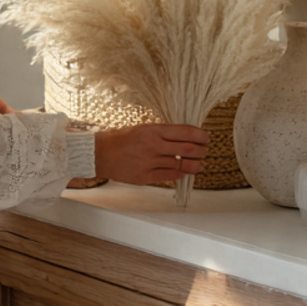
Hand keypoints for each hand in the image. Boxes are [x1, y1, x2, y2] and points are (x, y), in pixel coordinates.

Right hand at [93, 123, 209, 185]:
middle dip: (202, 150)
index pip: (185, 132)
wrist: (100, 154)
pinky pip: (170, 176)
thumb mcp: (142, 128)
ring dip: (195, 165)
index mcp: (153, 130)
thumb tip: (186, 136)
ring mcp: (149, 162)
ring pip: (182, 165)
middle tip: (205, 150)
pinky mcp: (145, 177)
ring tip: (199, 164)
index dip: (200, 135)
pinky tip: (185, 171)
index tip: (206, 137)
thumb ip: (163, 133)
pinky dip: (181, 174)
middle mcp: (153, 145)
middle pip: (188, 149)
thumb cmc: (121, 139)